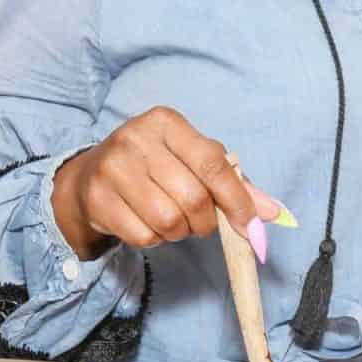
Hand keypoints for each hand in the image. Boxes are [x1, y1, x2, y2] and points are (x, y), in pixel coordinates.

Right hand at [50, 106, 282, 261]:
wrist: (89, 175)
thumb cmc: (154, 165)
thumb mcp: (193, 161)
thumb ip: (234, 183)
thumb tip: (273, 213)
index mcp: (165, 122)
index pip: (212, 163)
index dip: (237, 199)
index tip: (250, 225)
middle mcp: (135, 138)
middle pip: (193, 198)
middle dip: (206, 221)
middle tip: (201, 221)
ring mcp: (112, 169)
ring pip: (169, 221)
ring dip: (180, 232)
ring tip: (172, 220)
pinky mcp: (97, 200)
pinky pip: (144, 236)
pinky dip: (155, 240)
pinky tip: (147, 224)